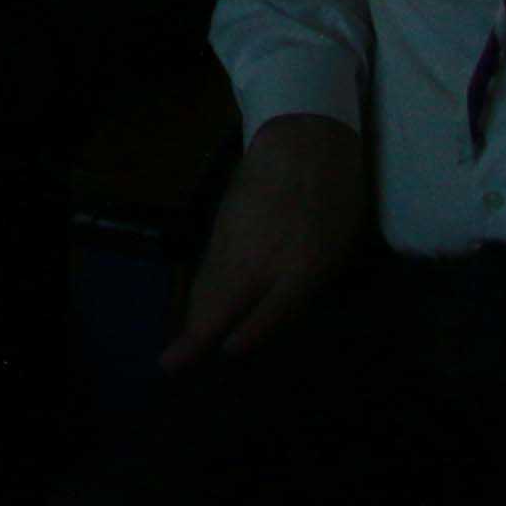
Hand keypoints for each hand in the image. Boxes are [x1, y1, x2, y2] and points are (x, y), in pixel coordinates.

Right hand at [164, 111, 370, 367]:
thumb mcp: (334, 251)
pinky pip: (209, 265)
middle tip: (171, 363)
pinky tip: (198, 304)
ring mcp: (235, 238)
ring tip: (181, 346)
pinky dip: (201, 289)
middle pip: (221, 300)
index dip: (247, 333)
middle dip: (196, 333)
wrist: (303, 142)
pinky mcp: (223, 225)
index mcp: (300, 268)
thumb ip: (305, 285)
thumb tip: (276, 313)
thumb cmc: (333, 201)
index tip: (226, 351)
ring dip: (195, 314)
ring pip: (209, 283)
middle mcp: (261, 256)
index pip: (267, 311)